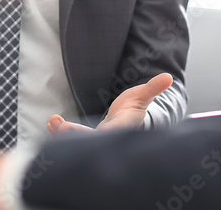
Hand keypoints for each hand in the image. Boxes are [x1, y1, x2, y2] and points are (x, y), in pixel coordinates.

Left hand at [47, 72, 172, 134]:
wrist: (129, 119)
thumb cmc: (136, 107)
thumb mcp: (144, 96)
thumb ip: (153, 88)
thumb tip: (168, 77)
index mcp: (124, 128)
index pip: (114, 133)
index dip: (103, 134)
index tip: (92, 133)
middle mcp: (110, 138)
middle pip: (92, 142)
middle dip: (74, 135)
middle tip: (59, 125)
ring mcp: (98, 141)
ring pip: (79, 142)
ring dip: (64, 134)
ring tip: (52, 122)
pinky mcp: (88, 139)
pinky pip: (73, 138)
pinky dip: (62, 132)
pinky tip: (51, 123)